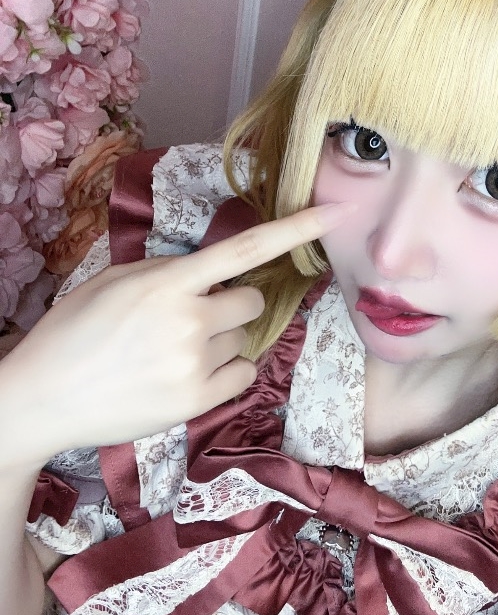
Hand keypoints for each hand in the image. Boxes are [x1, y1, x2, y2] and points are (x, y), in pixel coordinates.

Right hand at [0, 203, 352, 470]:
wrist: (44, 397)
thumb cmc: (74, 331)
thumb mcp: (114, 281)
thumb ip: (168, 271)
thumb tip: (212, 272)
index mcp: (168, 282)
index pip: (246, 248)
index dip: (297, 229)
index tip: (336, 212)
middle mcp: (189, 320)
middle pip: (252, 301)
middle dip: (231, 306)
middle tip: (190, 319)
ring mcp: (196, 364)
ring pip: (243, 341)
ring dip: (221, 342)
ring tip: (172, 354)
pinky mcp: (197, 402)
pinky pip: (242, 375)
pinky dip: (225, 373)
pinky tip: (186, 376)